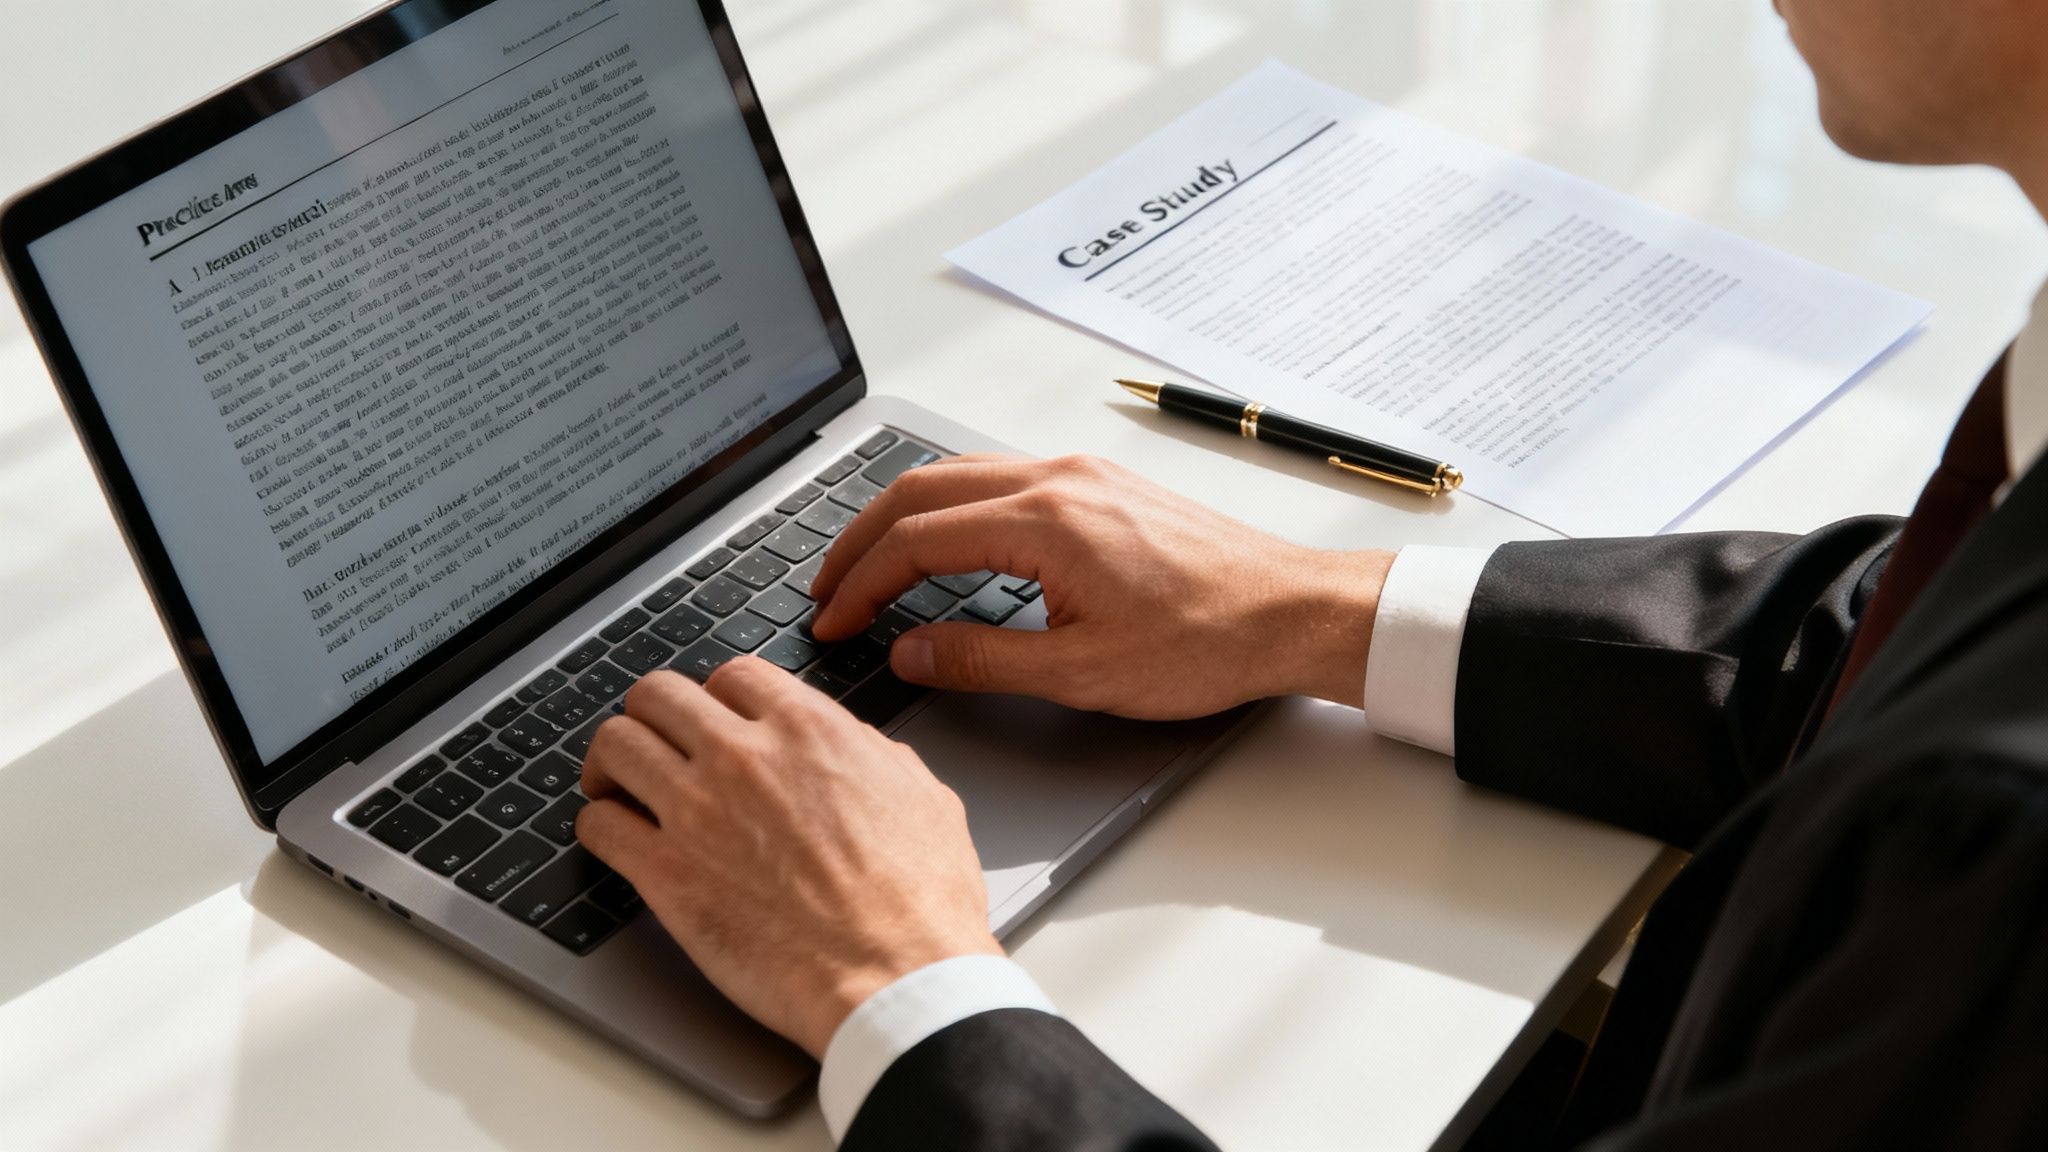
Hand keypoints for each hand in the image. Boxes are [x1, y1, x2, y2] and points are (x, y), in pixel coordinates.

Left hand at [574, 661, 1000, 1057]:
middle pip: (658, 694)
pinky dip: (599, 826)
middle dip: (654, 716)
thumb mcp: (922, 797)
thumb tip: (853, 747)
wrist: (896, 975)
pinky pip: (597, 826)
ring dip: (612, 763)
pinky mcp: (666, 876)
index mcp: (808, 731)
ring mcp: (697, 812)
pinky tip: (616, 838)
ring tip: (618, 786)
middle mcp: (743, 756)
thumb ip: (871, 757)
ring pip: (615, 744)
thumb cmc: (919, 902)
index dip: (719, 698)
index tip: (714, 721)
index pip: (732, 675)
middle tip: (656, 744)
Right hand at [810, 455, 1392, 718]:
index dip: (859, 585)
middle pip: (921, 490)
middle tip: (826, 589)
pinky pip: (999, 477)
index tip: (832, 622)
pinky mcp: (1102, 483)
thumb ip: (981, 661)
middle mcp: (1057, 479)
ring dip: (903, 517)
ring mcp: (1081, 474)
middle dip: (860, 540)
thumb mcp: (1082, 673)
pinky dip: (951, 507)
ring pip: (958, 474)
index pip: (915, 541)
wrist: (1293, 612)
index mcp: (1045, 521)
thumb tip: (911, 650)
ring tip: (869, 566)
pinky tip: (945, 543)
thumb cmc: (1208, 641)